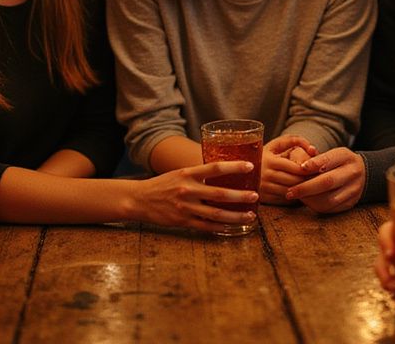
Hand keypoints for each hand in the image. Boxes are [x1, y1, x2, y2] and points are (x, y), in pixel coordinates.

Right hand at [132, 161, 258, 232]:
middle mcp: (187, 190)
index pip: (214, 168)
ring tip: (250, 215)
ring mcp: (185, 207)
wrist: (139, 200)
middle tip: (255, 196)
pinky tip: (232, 226)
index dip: (233, 167)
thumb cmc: (163, 185)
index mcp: (187, 174)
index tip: (250, 166)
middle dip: (240, 196)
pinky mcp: (183, 222)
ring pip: (216, 213)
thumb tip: (223, 171)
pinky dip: (221, 226)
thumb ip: (198, 174)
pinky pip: (206, 226)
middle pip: (219, 194)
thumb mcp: (179, 174)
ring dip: (235, 215)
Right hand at [259, 135, 316, 204]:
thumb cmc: (266, 154)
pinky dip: (292, 196)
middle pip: (293, 181)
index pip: (295, 167)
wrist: (242, 168)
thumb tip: (313, 149)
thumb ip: (295, 141)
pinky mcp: (262, 197)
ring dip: (300, 189)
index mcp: (269, 159)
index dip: (307, 169)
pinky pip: (283, 199)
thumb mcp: (275, 145)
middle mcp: (264, 174)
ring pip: (289, 191)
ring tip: (309, 185)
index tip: (315, 169)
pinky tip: (297, 192)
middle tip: (316, 179)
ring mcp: (262, 187)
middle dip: (306, 180)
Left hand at [286, 147, 365, 212]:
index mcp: (346, 157)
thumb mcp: (332, 154)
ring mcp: (354, 190)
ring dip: (309, 200)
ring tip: (297, 197)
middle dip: (305, 188)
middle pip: (327, 182)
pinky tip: (307, 201)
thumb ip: (316, 157)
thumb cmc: (339, 163)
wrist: (363, 174)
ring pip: (329, 199)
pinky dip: (316, 206)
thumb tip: (301, 159)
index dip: (313, 164)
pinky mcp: (351, 203)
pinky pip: (331, 208)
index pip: (329, 160)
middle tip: (290, 191)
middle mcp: (352, 173)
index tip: (299, 168)